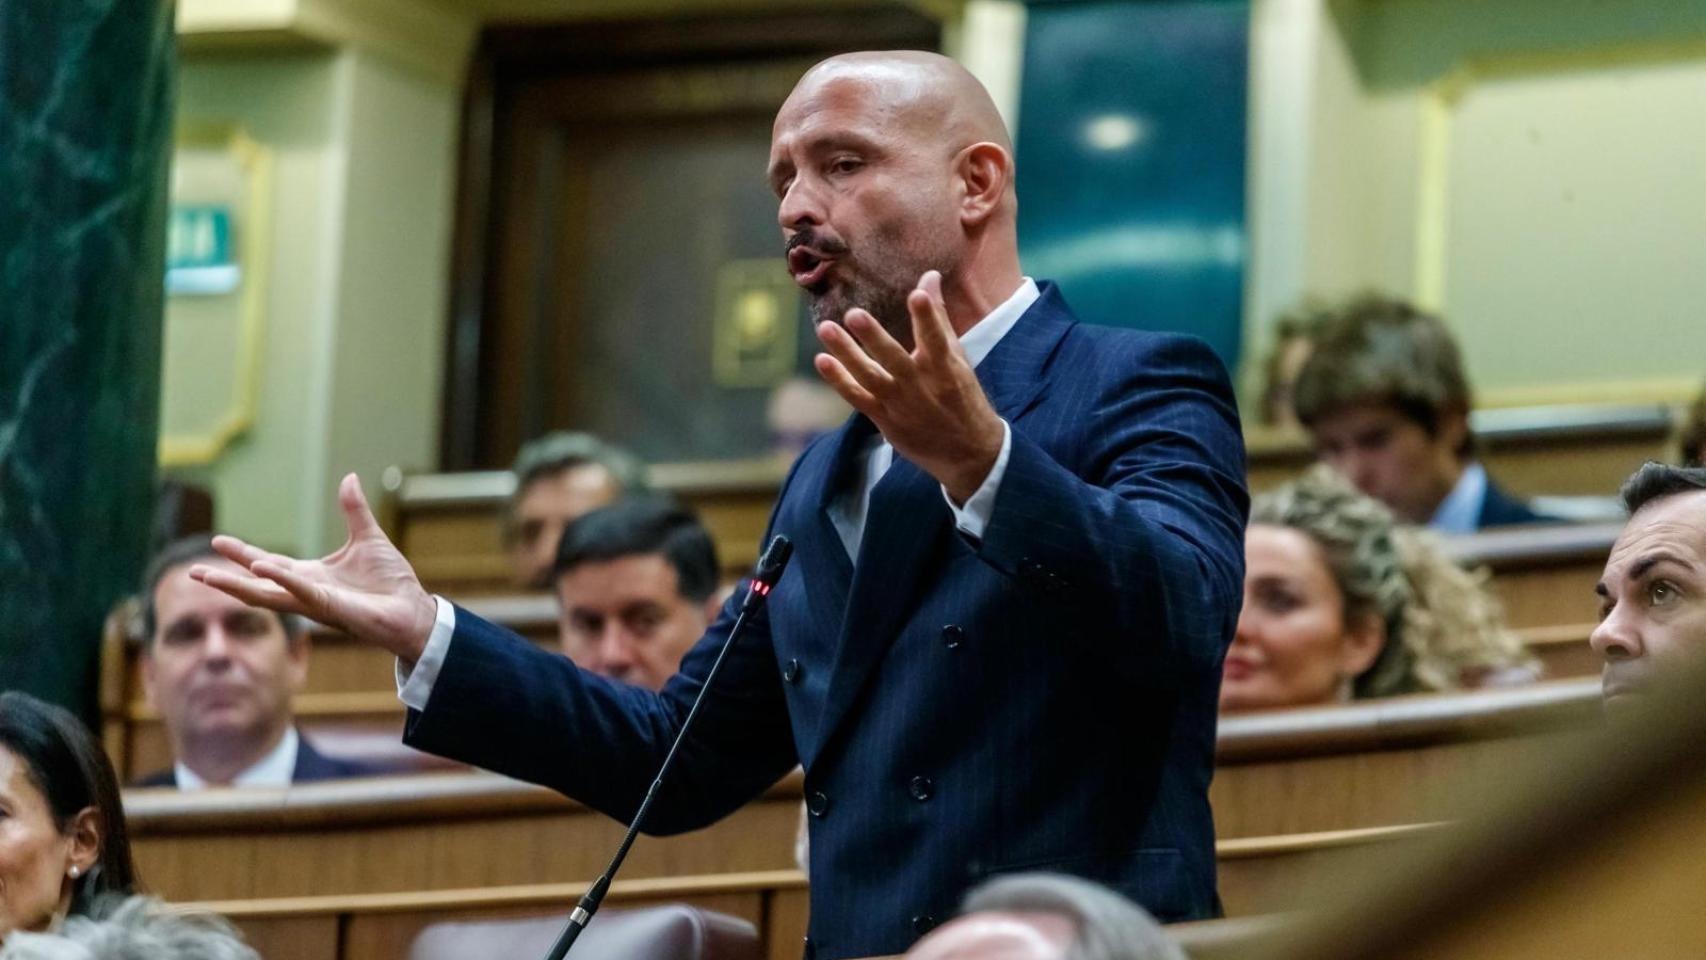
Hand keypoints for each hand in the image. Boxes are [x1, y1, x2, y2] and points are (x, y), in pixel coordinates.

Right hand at [190, 473, 438, 662]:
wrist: (413, 610)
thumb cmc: (391, 581)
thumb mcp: (368, 536)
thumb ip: (353, 509)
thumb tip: (348, 477)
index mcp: (310, 576)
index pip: (268, 563)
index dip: (243, 554)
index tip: (216, 542)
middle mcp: (306, 592)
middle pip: (256, 584)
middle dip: (225, 578)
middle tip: (192, 571)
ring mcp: (315, 602)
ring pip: (267, 595)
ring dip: (237, 585)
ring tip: (206, 576)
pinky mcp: (331, 608)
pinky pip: (301, 593)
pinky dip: (282, 579)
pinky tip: (261, 567)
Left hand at [814, 271, 1004, 502]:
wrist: (967, 451)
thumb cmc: (962, 395)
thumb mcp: (958, 358)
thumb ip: (938, 318)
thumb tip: (928, 276)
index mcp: (945, 369)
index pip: (936, 339)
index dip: (928, 317)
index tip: (918, 294)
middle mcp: (921, 386)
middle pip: (895, 359)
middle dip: (874, 337)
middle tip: (853, 314)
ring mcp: (900, 404)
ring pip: (869, 377)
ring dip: (846, 354)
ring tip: (826, 328)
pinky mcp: (885, 419)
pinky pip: (858, 398)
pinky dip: (839, 381)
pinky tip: (821, 360)